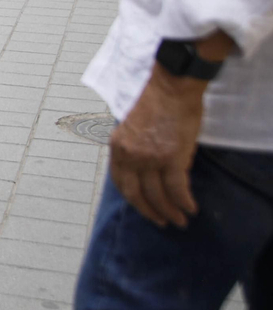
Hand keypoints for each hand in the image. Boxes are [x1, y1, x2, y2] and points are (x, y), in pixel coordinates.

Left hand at [108, 67, 207, 226]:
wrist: (170, 87)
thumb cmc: (155, 103)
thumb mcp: (131, 127)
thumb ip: (132, 148)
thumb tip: (141, 169)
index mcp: (117, 147)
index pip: (120, 182)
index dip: (133, 200)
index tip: (144, 208)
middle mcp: (129, 155)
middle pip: (136, 194)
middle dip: (150, 211)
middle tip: (162, 222)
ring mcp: (150, 157)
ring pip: (158, 195)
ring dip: (169, 211)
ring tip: (180, 220)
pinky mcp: (171, 157)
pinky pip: (177, 189)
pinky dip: (184, 202)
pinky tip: (191, 208)